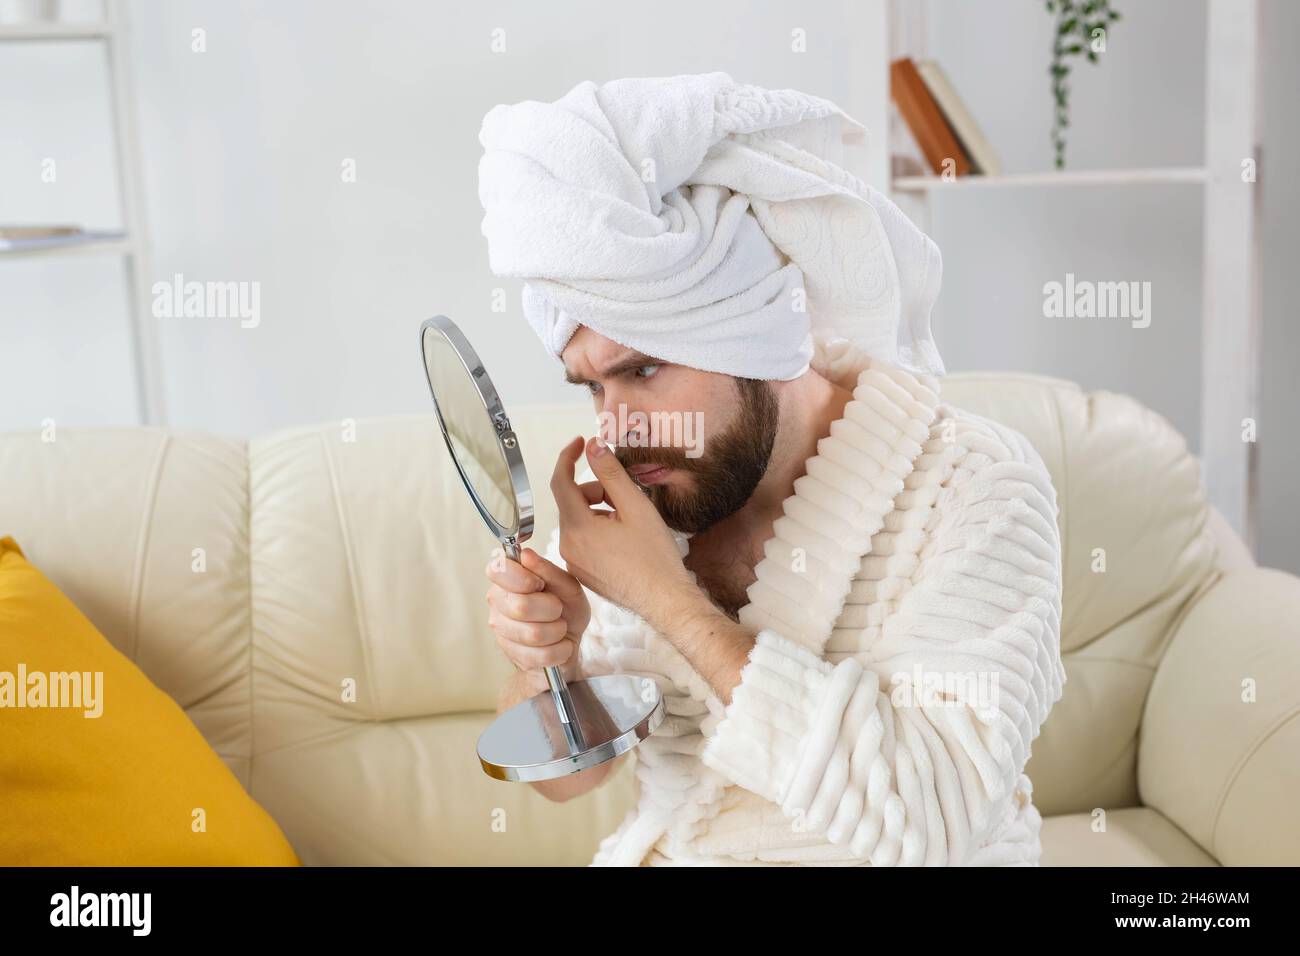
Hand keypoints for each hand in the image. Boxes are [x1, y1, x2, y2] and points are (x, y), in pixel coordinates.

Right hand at [485, 546, 589, 686]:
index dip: (523, 579)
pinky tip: (560, 645)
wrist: (569, 640)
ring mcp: (501, 630)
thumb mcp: (567, 586)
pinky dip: (559, 651)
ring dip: (558, 631)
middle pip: (521, 607)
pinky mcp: (511, 655)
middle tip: (557, 609)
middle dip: (552, 609)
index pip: (498, 570)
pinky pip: (540, 656)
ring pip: (533, 634)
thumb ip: (548, 570)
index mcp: (507, 578)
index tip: (540, 584)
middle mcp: (497, 602)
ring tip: (560, 628)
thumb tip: (526, 554)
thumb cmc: (566, 608)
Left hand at [550, 435, 697, 631]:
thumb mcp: (635, 506)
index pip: (560, 481)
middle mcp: (568, 547)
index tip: (581, 442)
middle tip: (622, 493)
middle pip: (571, 501)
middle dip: (594, 489)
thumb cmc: (655, 558)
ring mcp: (573, 562)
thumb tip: (594, 447)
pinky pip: (582, 540)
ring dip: (597, 510)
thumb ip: (611, 473)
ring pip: (577, 520)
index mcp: (578, 529)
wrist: (664, 600)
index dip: (569, 457)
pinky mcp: (582, 572)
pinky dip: (598, 529)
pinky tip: (623, 537)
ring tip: (627, 520)